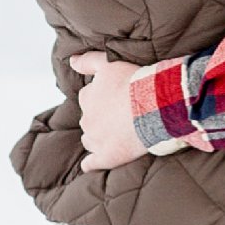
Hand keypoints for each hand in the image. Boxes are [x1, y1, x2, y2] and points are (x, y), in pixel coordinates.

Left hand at [72, 50, 144, 173]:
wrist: (153, 105)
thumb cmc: (134, 83)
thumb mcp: (109, 64)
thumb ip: (88, 61)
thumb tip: (71, 60)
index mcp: (87, 97)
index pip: (88, 98)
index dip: (102, 98)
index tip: (116, 99)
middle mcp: (87, 119)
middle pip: (89, 119)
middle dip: (100, 118)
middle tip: (120, 117)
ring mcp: (95, 139)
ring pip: (90, 140)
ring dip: (98, 138)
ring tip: (116, 135)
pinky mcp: (107, 157)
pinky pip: (91, 163)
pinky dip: (91, 163)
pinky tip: (93, 163)